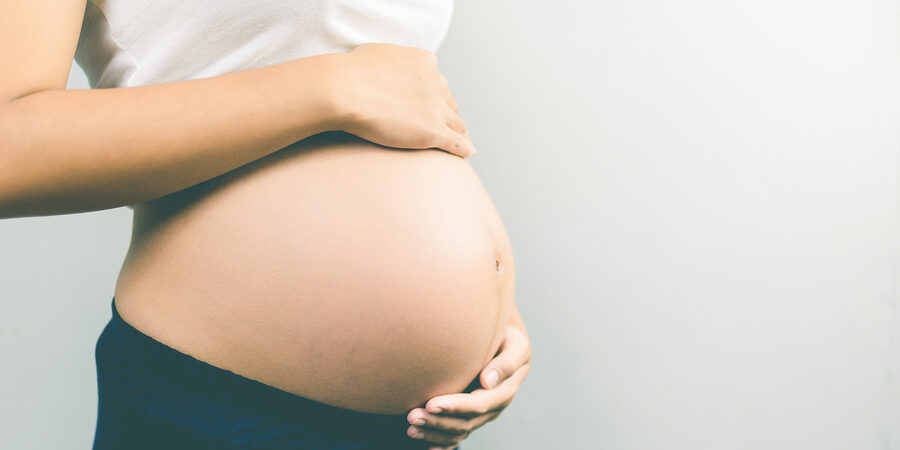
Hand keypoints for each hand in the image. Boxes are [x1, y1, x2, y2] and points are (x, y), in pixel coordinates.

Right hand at [330, 43, 475, 158]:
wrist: (347, 90)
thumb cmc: (352, 72)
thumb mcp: (378, 54)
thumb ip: (392, 63)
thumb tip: (388, 69)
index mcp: (426, 62)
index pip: (437, 81)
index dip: (435, 95)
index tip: (432, 105)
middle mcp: (436, 83)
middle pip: (449, 102)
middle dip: (448, 113)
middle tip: (447, 125)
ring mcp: (437, 108)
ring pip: (457, 123)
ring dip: (460, 132)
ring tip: (463, 142)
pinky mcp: (433, 131)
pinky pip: (456, 142)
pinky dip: (464, 149)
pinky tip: (468, 153)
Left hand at [405, 325, 531, 448]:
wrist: (508, 344)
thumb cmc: (509, 340)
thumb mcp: (516, 345)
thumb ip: (506, 363)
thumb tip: (488, 381)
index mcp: (505, 391)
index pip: (479, 404)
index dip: (455, 406)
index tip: (430, 403)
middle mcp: (494, 407)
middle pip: (465, 422)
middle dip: (437, 421)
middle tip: (411, 415)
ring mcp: (483, 415)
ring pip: (458, 431)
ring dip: (434, 432)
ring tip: (411, 428)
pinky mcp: (472, 416)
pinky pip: (457, 435)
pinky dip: (441, 442)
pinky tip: (424, 443)